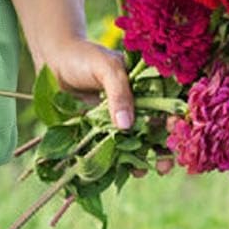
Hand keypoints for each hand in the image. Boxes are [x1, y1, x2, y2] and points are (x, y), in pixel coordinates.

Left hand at [40, 37, 172, 176]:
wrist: (54, 60)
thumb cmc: (84, 57)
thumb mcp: (107, 68)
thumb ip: (119, 94)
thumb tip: (126, 126)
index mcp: (145, 85)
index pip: (167, 105)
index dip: (174, 121)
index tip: (174, 134)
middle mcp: (136, 103)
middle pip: (156, 129)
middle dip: (163, 149)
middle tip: (164, 166)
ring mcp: (119, 117)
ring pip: (136, 141)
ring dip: (142, 158)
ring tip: (142, 171)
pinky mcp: (101, 128)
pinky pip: (113, 146)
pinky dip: (118, 159)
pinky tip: (122, 170)